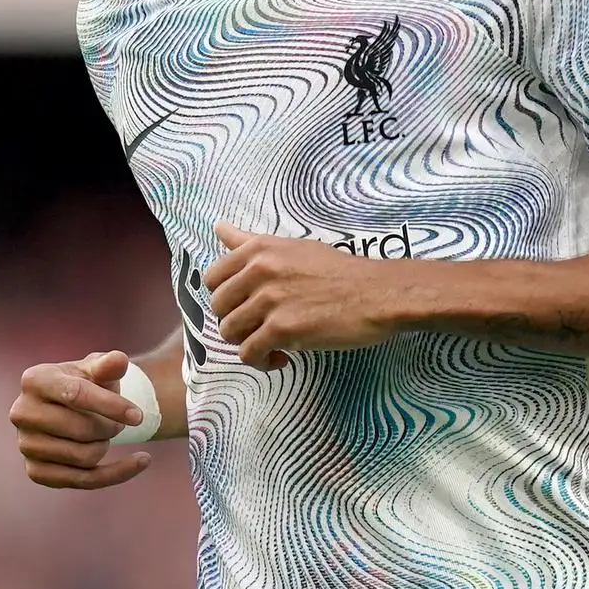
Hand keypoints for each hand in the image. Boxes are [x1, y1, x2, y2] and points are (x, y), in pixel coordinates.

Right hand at [10, 349, 151, 488]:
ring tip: (106, 433)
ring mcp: (25, 444)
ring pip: (83, 457)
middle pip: (81, 429)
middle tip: (118, 422)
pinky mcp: (35, 471)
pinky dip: (117, 473)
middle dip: (111, 427)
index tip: (138, 416)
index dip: (111, 406)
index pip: (76, 395)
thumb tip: (119, 360)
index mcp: (35, 379)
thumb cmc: (89, 382)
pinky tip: (141, 460)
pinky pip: (83, 481)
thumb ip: (109, 364)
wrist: (73, 407)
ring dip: (106, 446)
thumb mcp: (98, 369)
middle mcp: (22, 412)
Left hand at [204, 222, 403, 370]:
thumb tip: (218, 228)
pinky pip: (249, 353)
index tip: (246, 305)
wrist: (377, 294)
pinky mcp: (282, 329)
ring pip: (230, 332)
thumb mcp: (292, 247)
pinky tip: (282, 357)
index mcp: (259, 249)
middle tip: (261, 326)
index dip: (226, 296)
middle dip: (236, 320)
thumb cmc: (339, 271)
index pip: (212, 277)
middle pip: (218, 306)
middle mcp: (259, 270)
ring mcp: (269, 300)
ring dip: (248, 342)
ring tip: (272, 344)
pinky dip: (262, 361)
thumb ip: (251, 242)